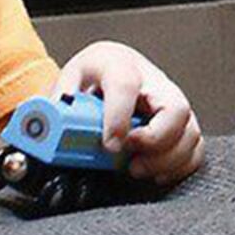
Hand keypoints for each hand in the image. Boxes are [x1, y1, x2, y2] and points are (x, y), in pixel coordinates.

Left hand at [59, 40, 205, 183]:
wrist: (101, 73)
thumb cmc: (86, 79)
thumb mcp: (63, 84)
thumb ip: (53, 107)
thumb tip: (39, 131)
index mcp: (117, 63)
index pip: (126, 84)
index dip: (119, 117)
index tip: (110, 145)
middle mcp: (152, 80)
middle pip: (175, 108)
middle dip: (155, 141)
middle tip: (130, 160)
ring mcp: (170, 101)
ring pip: (190, 131)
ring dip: (166, 159)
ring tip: (137, 169)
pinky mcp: (181, 122)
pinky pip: (195, 146)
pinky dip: (179, 166)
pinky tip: (155, 171)